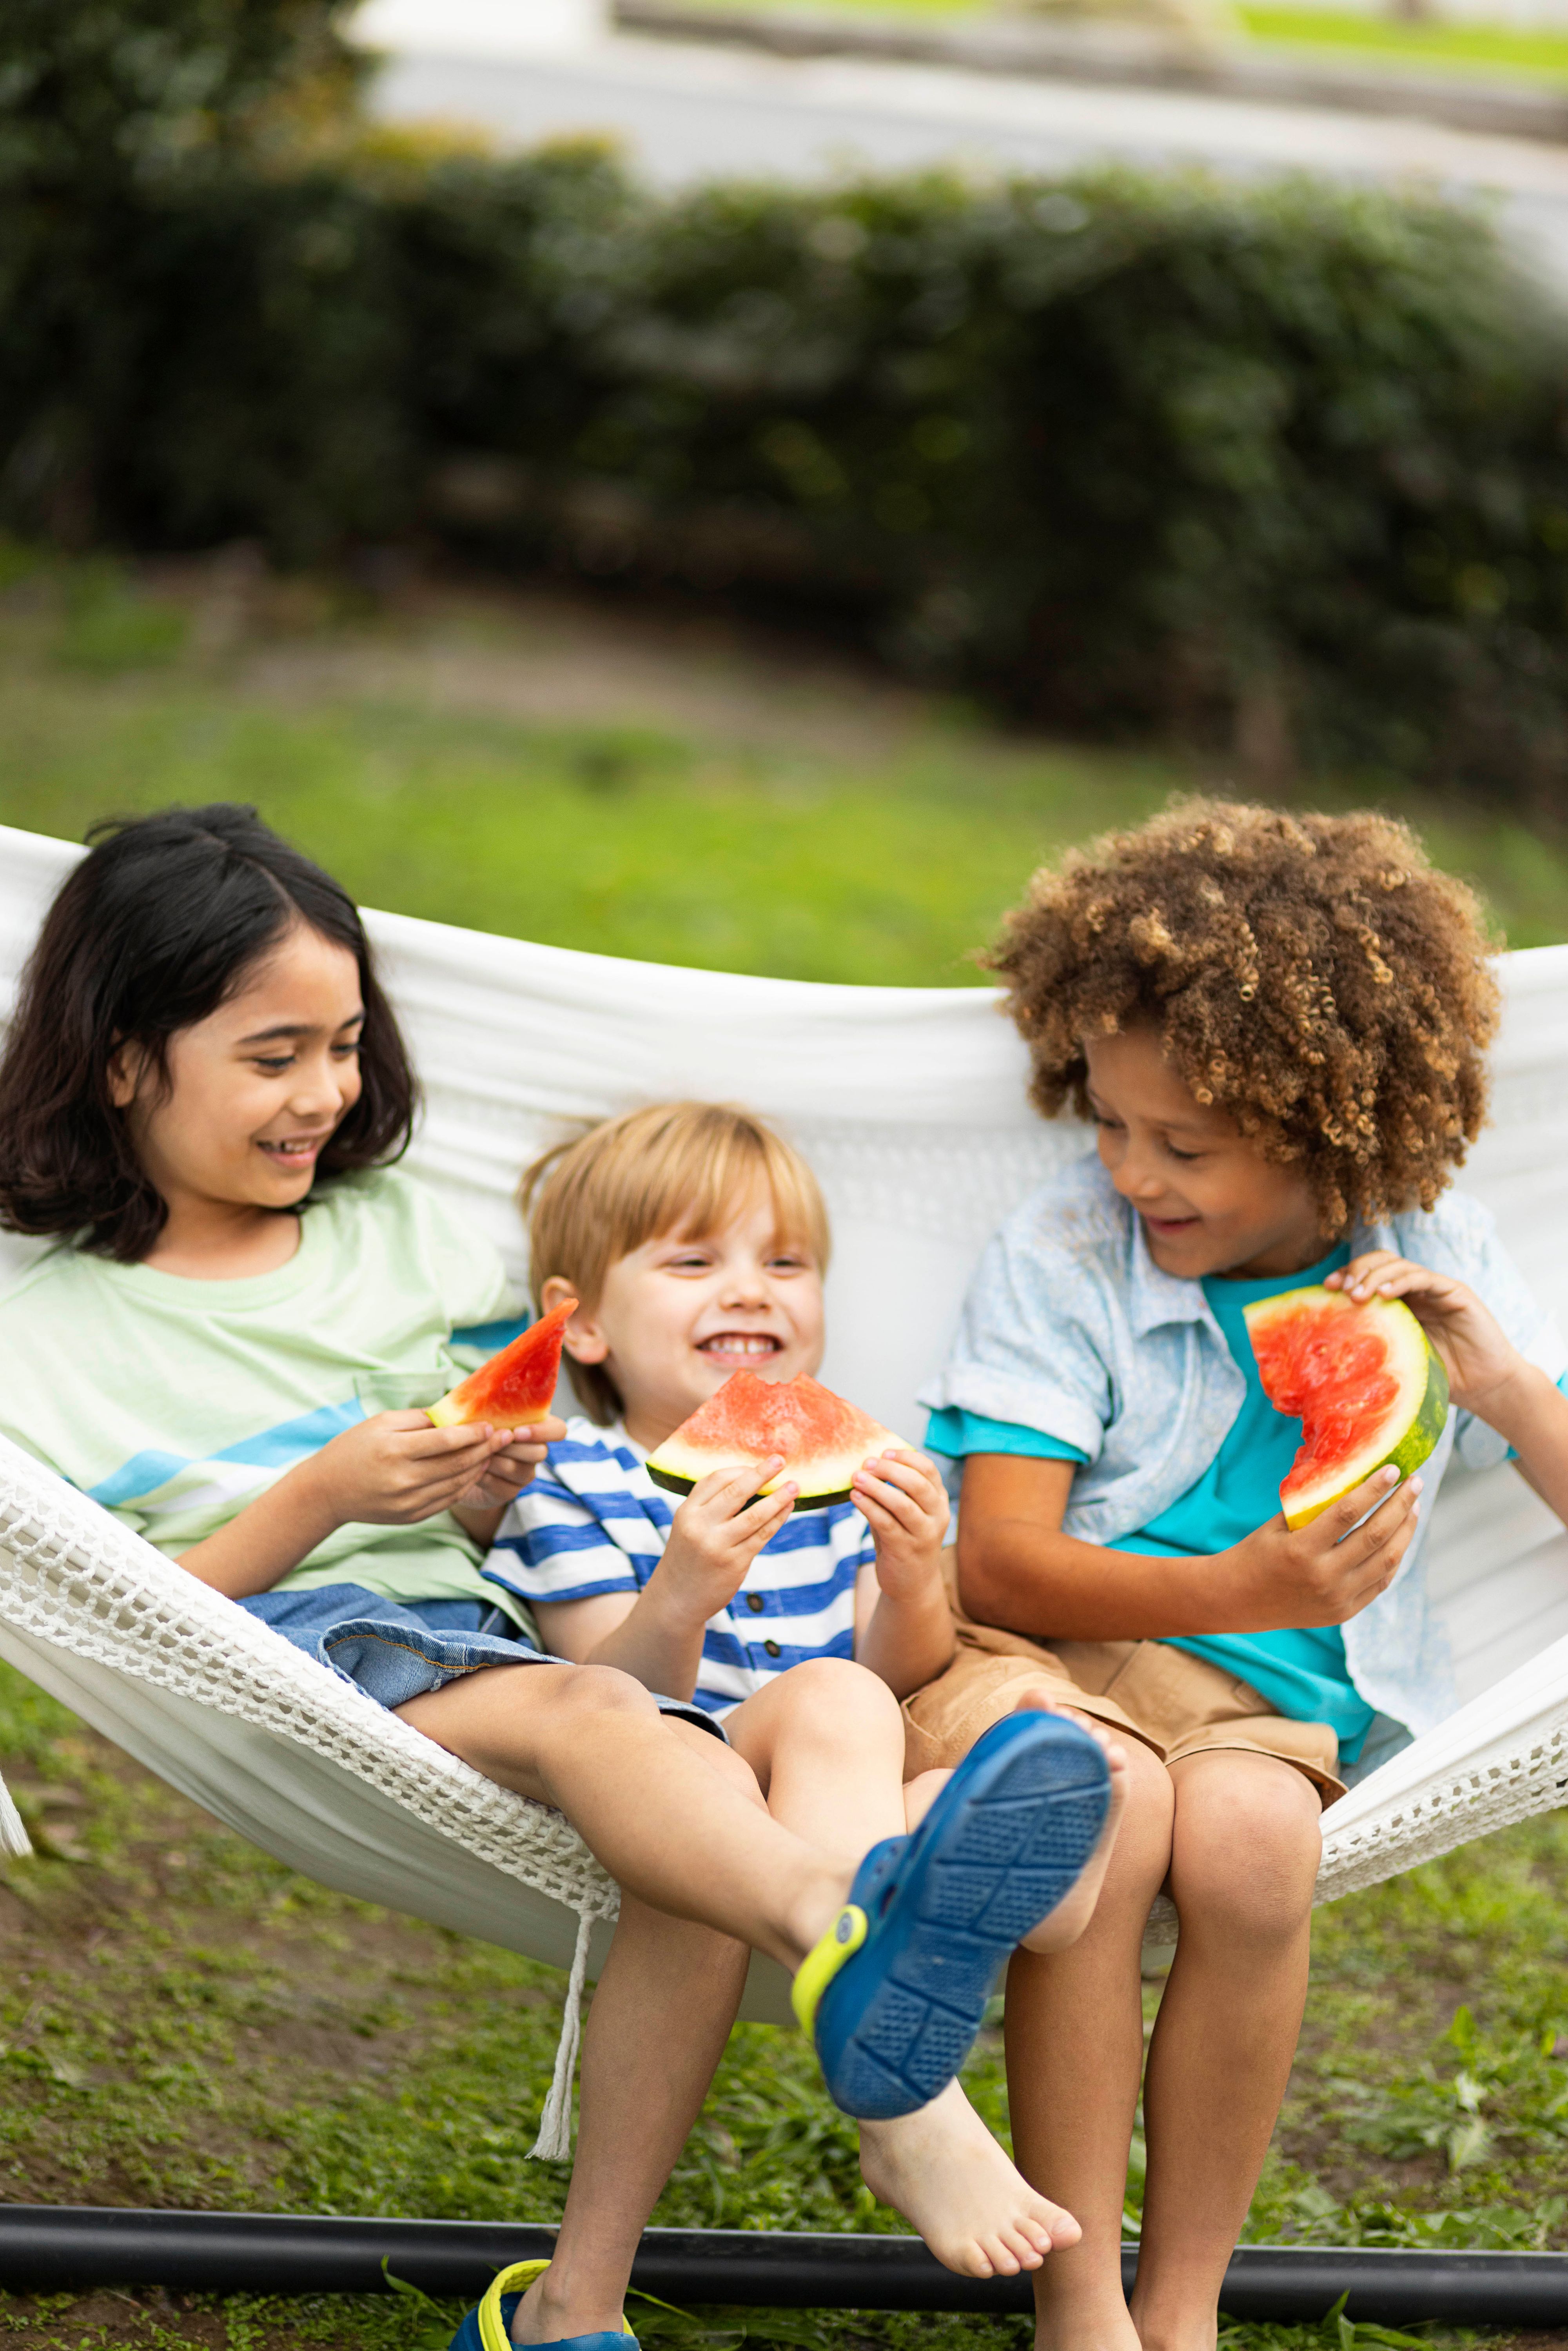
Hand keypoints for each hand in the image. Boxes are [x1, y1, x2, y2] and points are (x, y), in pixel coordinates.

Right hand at [300, 1410, 511, 1527]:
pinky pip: (448, 1500)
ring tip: (492, 1453)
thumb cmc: (353, 1448)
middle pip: (457, 1464)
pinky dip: (464, 1485)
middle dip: (485, 1450)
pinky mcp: (412, 1516)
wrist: (327, 1492)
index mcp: (395, 1451)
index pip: (446, 1442)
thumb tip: (455, 1415)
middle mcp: (403, 1480)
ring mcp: (408, 1502)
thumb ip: (419, 1419)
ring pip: (457, 1484)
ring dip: (479, 1468)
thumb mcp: (381, 1423)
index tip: (491, 1425)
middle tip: (504, 1437)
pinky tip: (473, 1471)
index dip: (473, 1434)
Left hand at [455, 1414, 568, 1509]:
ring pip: (519, 1469)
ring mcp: (525, 1473)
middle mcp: (536, 1451)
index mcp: (535, 1426)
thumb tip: (480, 1392)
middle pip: (540, 1452)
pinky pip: (502, 1486)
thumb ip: (487, 1405)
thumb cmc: (472, 1431)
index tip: (517, 1432)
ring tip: (476, 1452)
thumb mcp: (479, 1415)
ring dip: (495, 1460)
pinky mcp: (510, 1491)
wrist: (458, 1463)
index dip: (542, 1432)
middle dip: (510, 1447)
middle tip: (487, 1441)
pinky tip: (472, 1468)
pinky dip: (484, 1476)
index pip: (558, 1430)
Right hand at [655, 1460, 795, 1623]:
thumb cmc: (689, 1555)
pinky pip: (762, 1536)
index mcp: (687, 1512)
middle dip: (761, 1474)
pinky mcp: (734, 1563)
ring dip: (778, 1498)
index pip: (716, 1480)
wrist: (677, 1598)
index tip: (759, 1464)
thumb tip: (749, 1478)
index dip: (740, 1469)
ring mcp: (717, 1546)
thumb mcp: (688, 1525)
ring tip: (795, 1486)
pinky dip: (778, 1519)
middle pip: (736, 1492)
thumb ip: (710, 1505)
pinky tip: (788, 1509)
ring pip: (755, 1515)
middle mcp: (700, 1526)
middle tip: (781, 1460)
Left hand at [852, 1447, 950, 1602]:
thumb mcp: (906, 1512)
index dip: (907, 1457)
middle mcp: (937, 1516)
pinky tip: (855, 1497)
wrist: (912, 1583)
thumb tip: (868, 1463)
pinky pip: (886, 1524)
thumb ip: (894, 1490)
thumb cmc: (904, 1539)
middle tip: (867, 1463)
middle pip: (917, 1484)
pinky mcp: (906, 1550)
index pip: (929, 1470)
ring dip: (877, 1488)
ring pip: (902, 1504)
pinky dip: (869, 1507)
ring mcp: (923, 1535)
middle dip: (890, 1470)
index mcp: (939, 1501)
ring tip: (856, 1478)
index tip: (884, 1452)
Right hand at [1224, 1464, 1423, 1627]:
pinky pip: (1380, 1582)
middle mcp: (1323, 1576)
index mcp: (1301, 1550)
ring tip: (1413, 1507)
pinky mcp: (1345, 1611)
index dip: (1374, 1489)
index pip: (1348, 1513)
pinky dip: (1394, 1557)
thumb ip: (1312, 1508)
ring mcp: (1337, 1598)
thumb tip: (1350, 1478)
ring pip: (1386, 1560)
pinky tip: (1399, 1538)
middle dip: (1400, 1505)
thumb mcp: (1277, 1525)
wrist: (1238, 1601)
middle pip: (1375, 1536)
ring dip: (1405, 1531)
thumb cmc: (1256, 1554)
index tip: (1393, 1469)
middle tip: (1415, 1483)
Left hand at [1327, 1251, 1520, 1419]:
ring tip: (1357, 1294)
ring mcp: (1435, 1289)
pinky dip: (1400, 1280)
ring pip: (1398, 1265)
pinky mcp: (1455, 1293)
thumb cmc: (1441, 1378)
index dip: (1346, 1275)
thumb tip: (1326, 1353)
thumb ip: (1372, 1348)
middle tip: (1340, 1290)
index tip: (1325, 1289)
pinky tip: (1383, 1293)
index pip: (1367, 1275)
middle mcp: (1415, 1290)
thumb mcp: (1397, 1360)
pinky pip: (1424, 1278)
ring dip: (1374, 1275)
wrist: (1485, 1388)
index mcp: (1399, 1303)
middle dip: (1356, 1270)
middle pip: (1380, 1262)